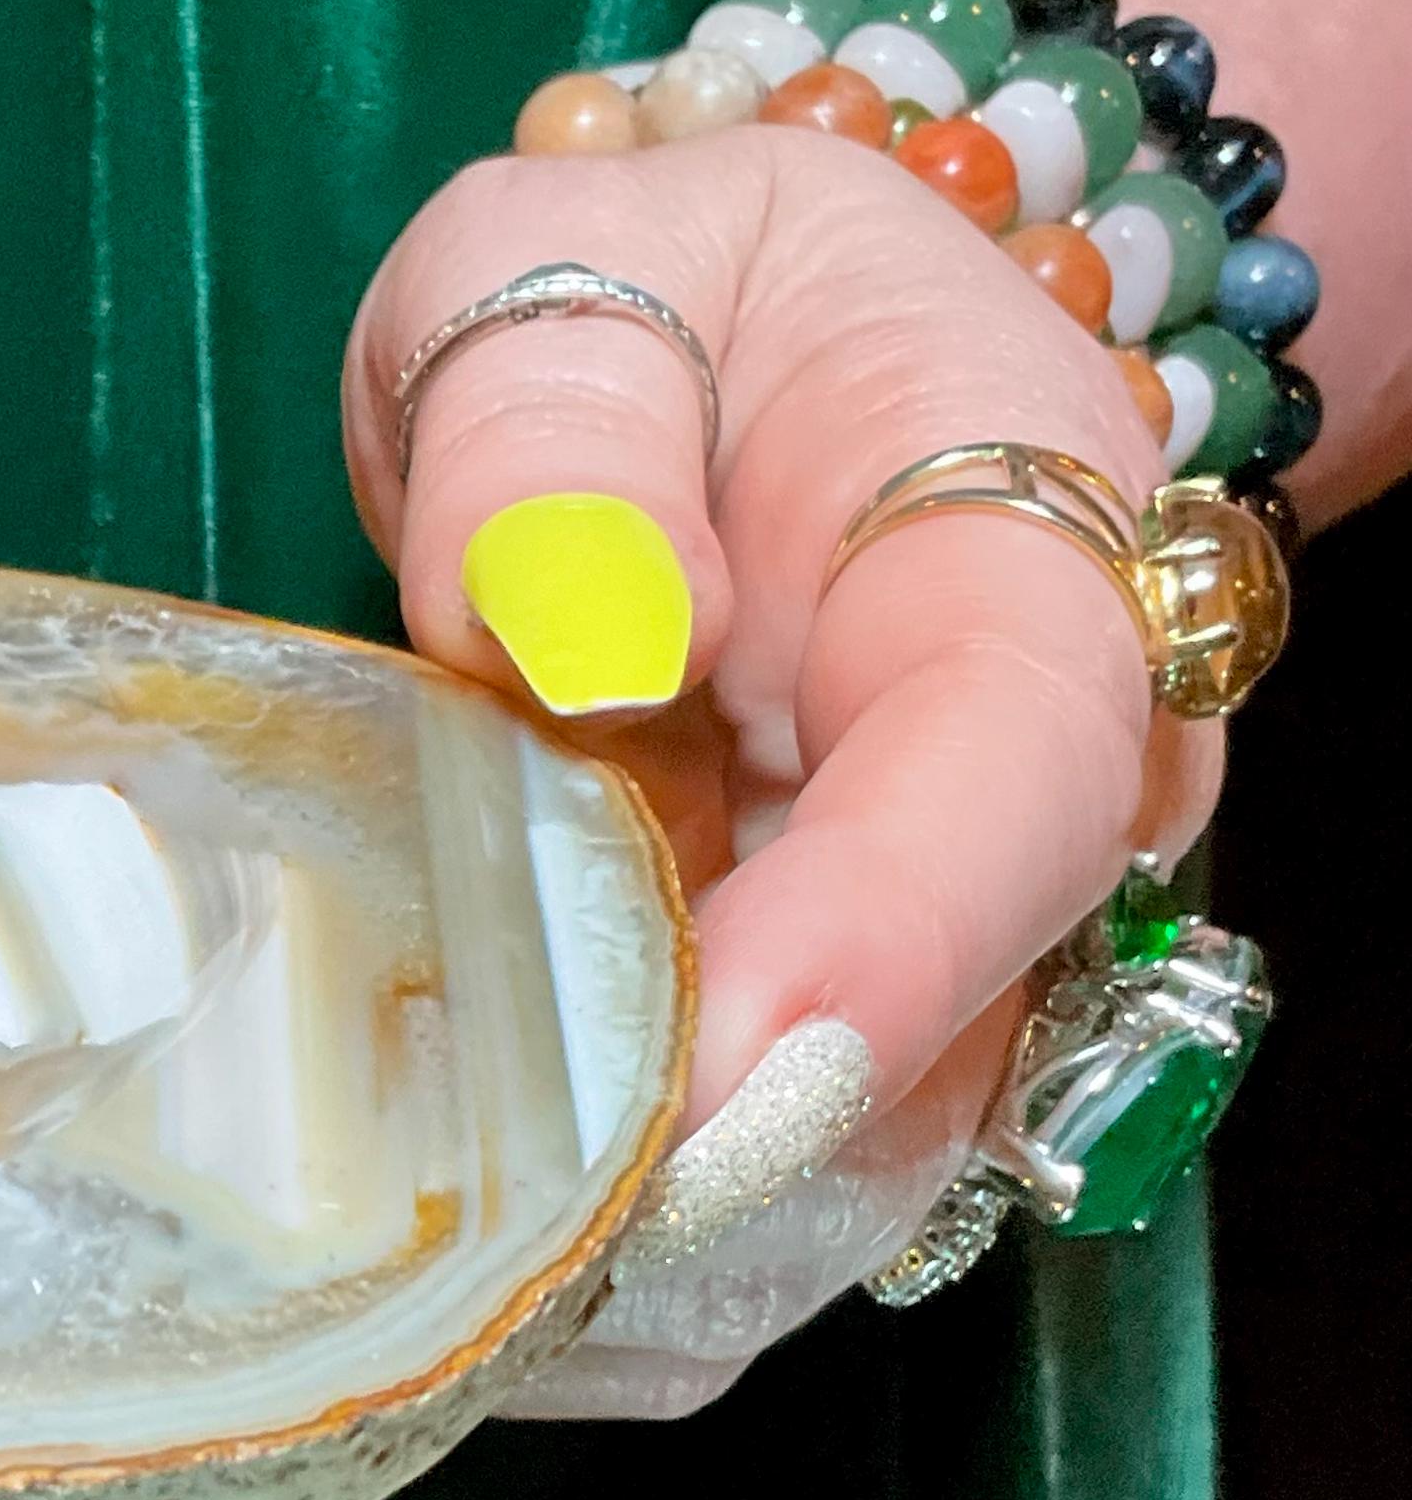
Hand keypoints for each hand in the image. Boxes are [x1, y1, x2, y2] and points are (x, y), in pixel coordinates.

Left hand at [342, 124, 1218, 1406]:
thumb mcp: (561, 265)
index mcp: (1011, 540)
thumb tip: (587, 634)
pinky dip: (633, 1184)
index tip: (722, 1079)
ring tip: (485, 1233)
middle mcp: (1020, 765)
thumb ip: (555, 423)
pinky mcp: (811, 994)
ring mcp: (929, 905)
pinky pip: (758, 1130)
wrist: (707, 361)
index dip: (886, 940)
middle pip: (969, 1003)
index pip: (1014, 762)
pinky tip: (479, 1212)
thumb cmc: (651, 300)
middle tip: (551, 1224)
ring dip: (685, 1190)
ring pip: (866, 1117)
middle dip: (760, 1130)